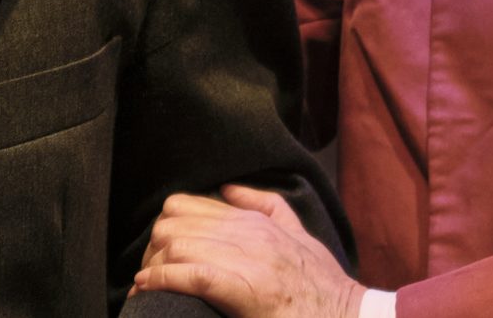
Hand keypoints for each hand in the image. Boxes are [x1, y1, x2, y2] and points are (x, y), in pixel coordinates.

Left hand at [132, 186, 365, 317]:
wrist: (347, 317)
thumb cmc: (321, 284)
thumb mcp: (298, 233)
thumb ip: (264, 205)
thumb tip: (227, 188)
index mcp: (255, 220)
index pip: (186, 206)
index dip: (164, 229)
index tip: (159, 254)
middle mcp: (247, 233)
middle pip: (173, 224)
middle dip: (152, 250)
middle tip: (148, 274)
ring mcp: (246, 259)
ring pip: (176, 246)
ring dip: (152, 268)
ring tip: (145, 287)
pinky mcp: (244, 289)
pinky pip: (190, 275)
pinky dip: (161, 281)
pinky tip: (148, 289)